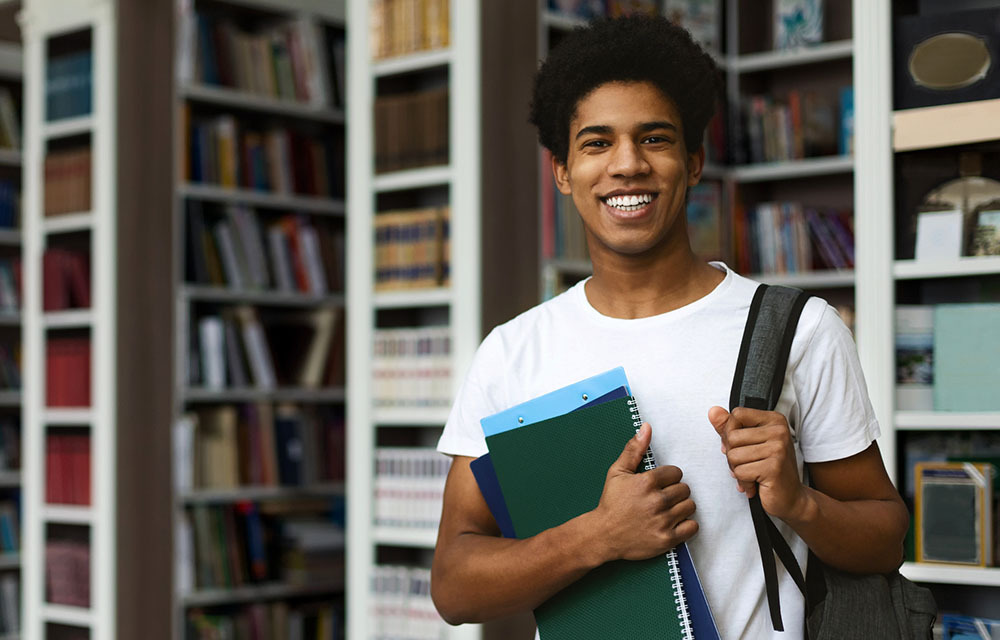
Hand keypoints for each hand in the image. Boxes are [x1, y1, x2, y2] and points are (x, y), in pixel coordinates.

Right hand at [592, 423, 697, 561]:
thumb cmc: (611, 502)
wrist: (603, 535)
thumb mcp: (617, 472)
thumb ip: (634, 449)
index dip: (668, 478)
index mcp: (647, 482)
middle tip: (662, 497)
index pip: (676, 473)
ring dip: (681, 507)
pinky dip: (687, 525)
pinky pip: (692, 527)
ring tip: (668, 509)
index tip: (659, 484)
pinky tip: (674, 522)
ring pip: (690, 506)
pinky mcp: (667, 539)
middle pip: (684, 489)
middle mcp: (657, 501)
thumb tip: (646, 427)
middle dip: (675, 491)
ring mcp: (663, 521)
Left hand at [708, 406, 807, 521]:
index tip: (740, 446)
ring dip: (737, 470)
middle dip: (732, 456)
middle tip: (747, 465)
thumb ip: (730, 427)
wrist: (791, 497)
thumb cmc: (770, 469)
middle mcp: (779, 431)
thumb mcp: (750, 443)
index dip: (730, 432)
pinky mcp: (773, 468)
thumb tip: (713, 411)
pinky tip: (756, 484)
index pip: (737, 415)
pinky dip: (744, 482)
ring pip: (733, 456)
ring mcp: (778, 449)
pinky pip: (740, 472)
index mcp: (774, 420)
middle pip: (732, 437)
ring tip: (752, 474)